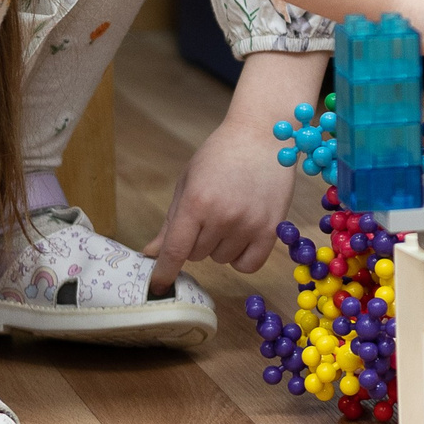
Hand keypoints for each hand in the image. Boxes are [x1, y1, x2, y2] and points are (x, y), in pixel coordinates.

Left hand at [147, 49, 322, 289]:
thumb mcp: (188, 183)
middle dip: (196, 241)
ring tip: (230, 215)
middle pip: (197, 255)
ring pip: (221, 260)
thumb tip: (151, 253)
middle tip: (209, 214)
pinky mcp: (272, 229)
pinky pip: (248, 265)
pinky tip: (241, 236)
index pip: (175, 250)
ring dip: (220, 246)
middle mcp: (223, 217)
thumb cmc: (221, 155)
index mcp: (197, 202)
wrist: (264, 135)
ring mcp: (249, 224)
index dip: (164, 272)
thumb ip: (170, 222)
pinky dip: (240, 257)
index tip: (157, 287)